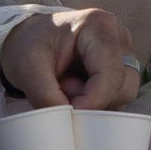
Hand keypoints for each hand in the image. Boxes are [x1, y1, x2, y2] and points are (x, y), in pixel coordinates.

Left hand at [1, 8, 139, 109]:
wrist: (27, 39)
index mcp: (99, 25)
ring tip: (65, 87)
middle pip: (123, 87)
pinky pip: (117, 98)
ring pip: (123, 96)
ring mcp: (123, 54)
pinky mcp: (121, 69)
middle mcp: (119, 37)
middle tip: (62, 91)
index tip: (69, 114)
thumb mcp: (28, 68)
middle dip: (93, 101)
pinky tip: (74, 91)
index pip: (110, 74)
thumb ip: (45, 96)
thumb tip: (66, 123)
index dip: (92, 101)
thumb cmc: (29, 45)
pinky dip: (95, 102)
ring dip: (94, 103)